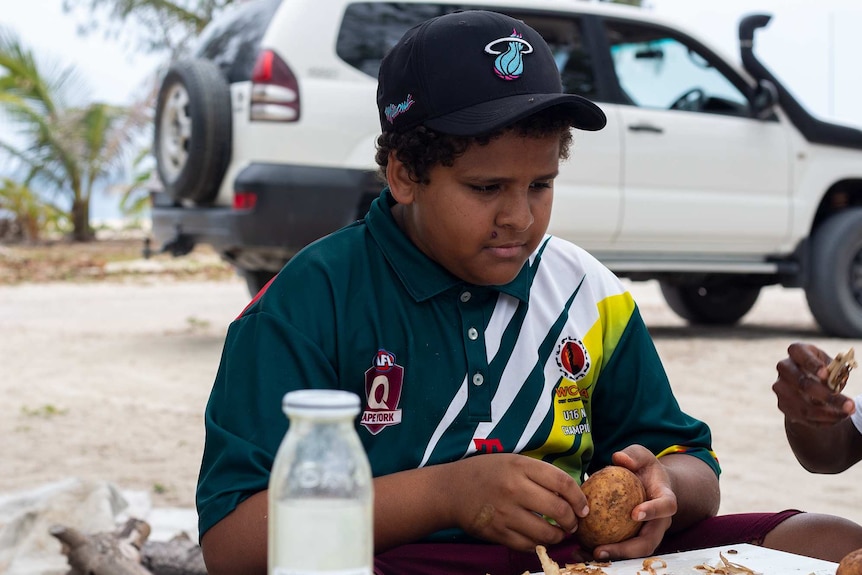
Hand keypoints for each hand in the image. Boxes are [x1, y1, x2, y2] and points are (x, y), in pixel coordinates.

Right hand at [445, 453, 586, 551]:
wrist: (450, 490)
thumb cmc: (485, 472)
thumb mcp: (512, 461)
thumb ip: (538, 473)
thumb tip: (571, 492)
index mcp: (520, 466)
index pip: (562, 483)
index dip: (579, 498)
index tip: (583, 507)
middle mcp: (514, 489)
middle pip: (558, 510)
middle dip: (572, 521)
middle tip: (573, 523)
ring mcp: (505, 513)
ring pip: (546, 533)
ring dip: (559, 536)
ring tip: (560, 533)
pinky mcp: (497, 533)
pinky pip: (528, 545)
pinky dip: (539, 544)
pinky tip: (540, 539)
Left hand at [587, 445, 674, 559]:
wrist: (652, 484)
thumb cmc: (646, 469)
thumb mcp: (642, 456)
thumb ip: (633, 455)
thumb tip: (620, 458)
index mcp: (665, 499)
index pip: (665, 507)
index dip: (654, 512)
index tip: (636, 513)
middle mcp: (659, 522)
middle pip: (648, 542)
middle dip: (626, 550)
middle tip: (601, 550)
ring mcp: (647, 534)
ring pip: (634, 551)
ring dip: (612, 556)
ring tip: (589, 555)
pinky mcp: (633, 539)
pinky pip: (620, 548)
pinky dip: (603, 551)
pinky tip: (581, 551)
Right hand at [773, 342, 854, 426]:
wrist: (805, 384)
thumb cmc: (822, 370)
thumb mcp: (830, 364)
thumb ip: (835, 371)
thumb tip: (836, 383)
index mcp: (796, 351)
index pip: (800, 354)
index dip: (812, 365)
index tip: (826, 375)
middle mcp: (784, 367)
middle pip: (802, 383)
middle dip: (827, 396)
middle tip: (850, 405)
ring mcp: (780, 387)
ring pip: (803, 406)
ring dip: (828, 414)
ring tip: (848, 414)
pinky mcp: (782, 404)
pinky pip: (803, 418)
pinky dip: (823, 421)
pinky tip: (838, 418)